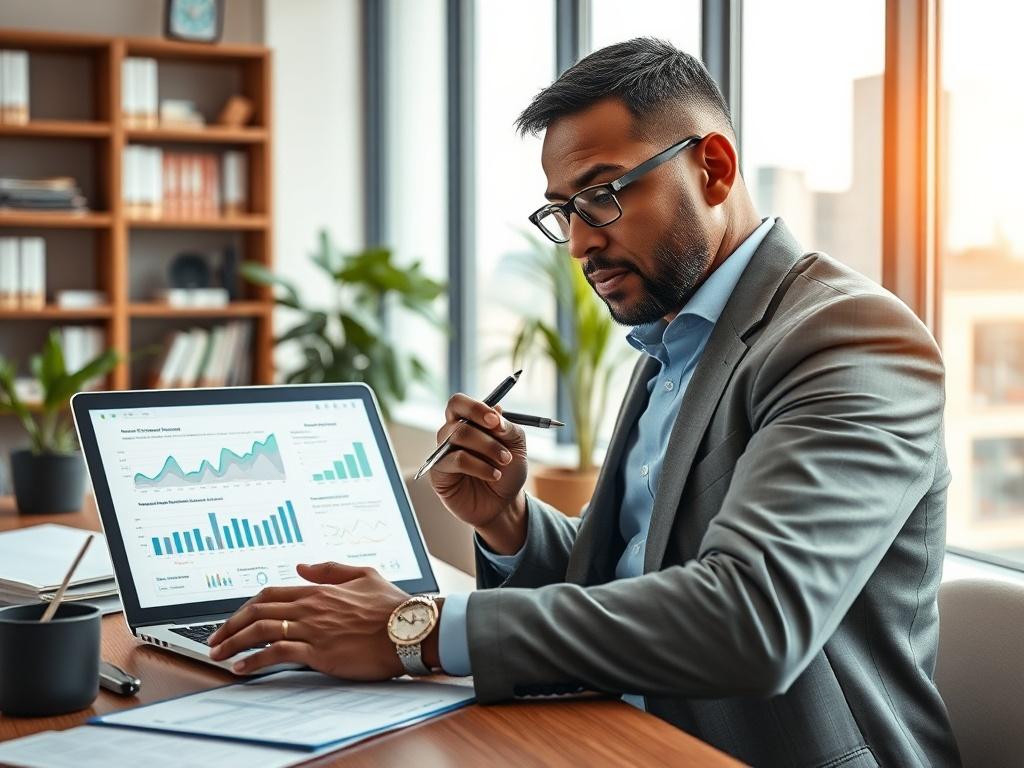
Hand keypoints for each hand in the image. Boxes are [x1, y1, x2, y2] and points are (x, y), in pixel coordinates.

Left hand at [208, 562, 411, 677]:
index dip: (246, 607)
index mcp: (320, 589)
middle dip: (230, 625)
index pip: (271, 594)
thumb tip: (301, 566)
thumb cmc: (393, 606)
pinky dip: (255, 660)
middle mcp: (311, 606)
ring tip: (218, 654)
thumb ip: (331, 569)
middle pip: (258, 610)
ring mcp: (314, 628)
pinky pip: (277, 652)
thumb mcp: (365, 574)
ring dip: (234, 642)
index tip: (233, 619)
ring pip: (261, 629)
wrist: (411, 629)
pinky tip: (242, 668)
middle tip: (215, 639)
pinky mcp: (319, 651)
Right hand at [430, 396, 528, 543]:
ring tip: (504, 461)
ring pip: (457, 436)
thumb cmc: (508, 471)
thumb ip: (508, 427)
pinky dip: (479, 466)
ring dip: (486, 448)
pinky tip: (493, 474)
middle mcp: (452, 433)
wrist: (504, 504)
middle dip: (486, 433)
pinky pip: (456, 460)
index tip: (495, 420)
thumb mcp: (517, 446)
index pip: (459, 403)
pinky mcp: (439, 472)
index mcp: (469, 421)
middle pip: (457, 417)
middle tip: (504, 446)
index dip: (475, 408)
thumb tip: (496, 411)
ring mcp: (443, 452)